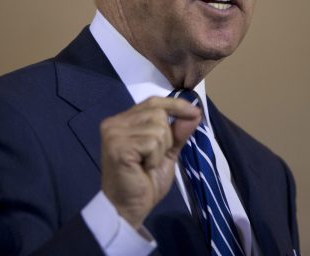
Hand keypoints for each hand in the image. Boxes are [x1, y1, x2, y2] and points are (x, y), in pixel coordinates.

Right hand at [100, 97, 200, 228]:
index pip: (153, 101)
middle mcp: (115, 122)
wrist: (129, 208)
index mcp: (124, 121)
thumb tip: (195, 113)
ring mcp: (114, 133)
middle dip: (167, 137)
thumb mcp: (167, 154)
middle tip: (154, 158)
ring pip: (158, 128)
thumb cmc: (144, 182)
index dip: (175, 104)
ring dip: (160, 150)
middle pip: (158, 112)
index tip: (195, 112)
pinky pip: (151, 142)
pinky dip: (154, 158)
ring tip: (146, 164)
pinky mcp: (117, 145)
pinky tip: (142, 168)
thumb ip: (178, 133)